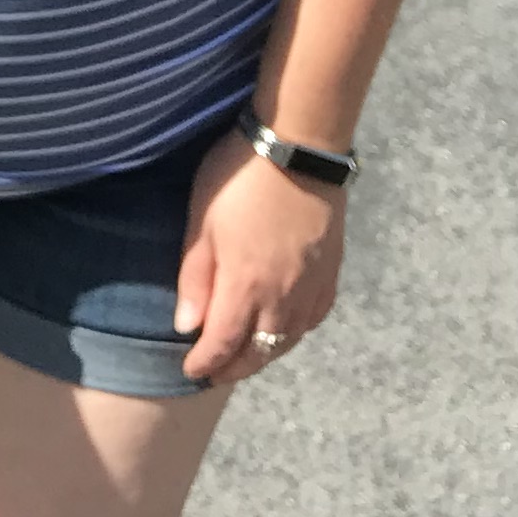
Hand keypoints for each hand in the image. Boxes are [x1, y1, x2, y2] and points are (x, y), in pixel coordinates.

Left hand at [174, 126, 344, 384]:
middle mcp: (282, 297)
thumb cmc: (239, 175)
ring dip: (265, 354)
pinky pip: (314, 319)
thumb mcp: (201, 220)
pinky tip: (286, 328)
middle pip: (259, 352)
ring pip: (289, 341)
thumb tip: (186, 328)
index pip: (223, 344)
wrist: (300, 144)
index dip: (205, 363)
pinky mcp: (331, 271)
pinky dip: (295, 333)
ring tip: (247, 356)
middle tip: (215, 372)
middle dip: (234, 368)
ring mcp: (311, 286)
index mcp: (245, 286)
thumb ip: (194, 277)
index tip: (190, 371)